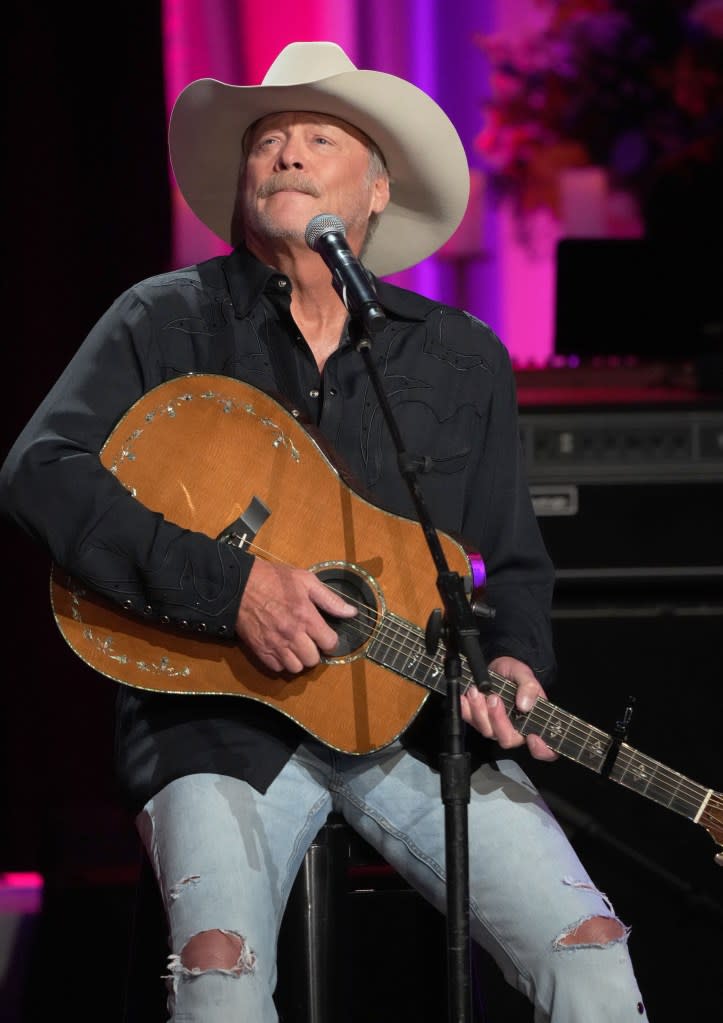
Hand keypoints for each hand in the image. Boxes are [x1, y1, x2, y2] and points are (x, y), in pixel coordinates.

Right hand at [235, 558, 356, 672]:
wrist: (239, 585)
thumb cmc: (274, 579)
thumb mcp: (306, 581)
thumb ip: (330, 599)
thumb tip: (352, 612)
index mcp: (306, 617)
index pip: (330, 644)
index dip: (330, 640)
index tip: (325, 634)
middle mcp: (293, 635)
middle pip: (313, 660)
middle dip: (315, 651)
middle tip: (309, 640)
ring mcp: (275, 645)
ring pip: (296, 668)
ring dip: (299, 659)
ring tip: (296, 647)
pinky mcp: (260, 650)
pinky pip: (277, 668)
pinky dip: (281, 662)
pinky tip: (281, 649)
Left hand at [460, 656, 557, 761]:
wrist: (497, 667)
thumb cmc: (514, 674)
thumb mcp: (524, 674)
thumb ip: (529, 687)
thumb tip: (525, 705)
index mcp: (532, 722)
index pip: (543, 748)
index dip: (541, 750)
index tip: (533, 738)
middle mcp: (514, 729)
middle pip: (508, 739)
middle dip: (498, 720)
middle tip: (493, 698)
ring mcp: (494, 727)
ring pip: (487, 731)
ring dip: (479, 711)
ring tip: (476, 691)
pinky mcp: (478, 720)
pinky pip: (470, 721)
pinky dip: (466, 710)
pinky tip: (465, 697)